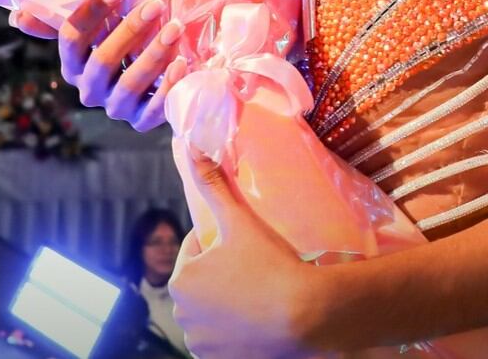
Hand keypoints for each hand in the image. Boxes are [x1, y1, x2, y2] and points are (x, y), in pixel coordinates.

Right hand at [39, 0, 189, 131]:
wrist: (152, 82)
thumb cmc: (122, 44)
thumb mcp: (94, 31)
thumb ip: (60, 20)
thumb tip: (16, 17)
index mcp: (72, 65)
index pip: (71, 39)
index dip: (92, 12)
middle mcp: (88, 90)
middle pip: (102, 61)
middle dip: (128, 31)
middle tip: (155, 4)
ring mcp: (114, 108)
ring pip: (128, 85)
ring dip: (152, 55)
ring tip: (175, 28)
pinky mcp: (141, 122)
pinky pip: (153, 109)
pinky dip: (168, 86)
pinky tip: (181, 63)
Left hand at [169, 145, 321, 356]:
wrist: (305, 317)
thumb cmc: (271, 265)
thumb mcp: (241, 221)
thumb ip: (214, 185)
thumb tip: (192, 148)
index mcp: (181, 279)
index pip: (197, 249)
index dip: (223, 242)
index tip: (248, 246)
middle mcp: (182, 315)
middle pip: (204, 282)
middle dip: (224, 274)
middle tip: (258, 268)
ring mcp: (201, 343)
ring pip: (214, 312)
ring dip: (229, 303)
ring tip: (261, 294)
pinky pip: (224, 340)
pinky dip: (236, 332)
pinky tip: (259, 321)